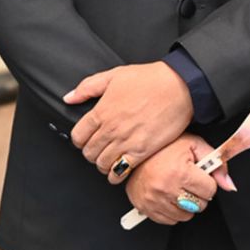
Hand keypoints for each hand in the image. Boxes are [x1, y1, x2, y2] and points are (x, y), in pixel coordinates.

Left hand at [64, 63, 192, 172]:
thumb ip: (88, 87)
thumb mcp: (115, 75)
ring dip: (103, 164)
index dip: (80, 139)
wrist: (179, 87)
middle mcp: (111, 129)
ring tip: (109, 159)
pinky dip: (116, 174)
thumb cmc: (150, 79)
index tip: (86, 139)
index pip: (78, 136)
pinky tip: (119, 169)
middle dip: (91, 152)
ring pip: (102, 164)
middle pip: (88, 153)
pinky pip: (120, 172)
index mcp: (102, 111)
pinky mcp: (142, 152)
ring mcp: (126, 142)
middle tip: (99, 149)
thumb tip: (69, 98)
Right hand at [124, 134, 235, 224]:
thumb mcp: (194, 145)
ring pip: (186, 215)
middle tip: (189, 181)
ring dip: (186, 204)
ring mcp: (155, 200)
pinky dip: (172, 210)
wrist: (135, 152)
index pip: (210, 190)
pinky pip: (170, 220)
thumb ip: (216, 162)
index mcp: (180, 171)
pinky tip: (169, 195)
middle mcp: (166, 188)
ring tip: (179, 188)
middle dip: (199, 194)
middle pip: (200, 205)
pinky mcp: (146, 208)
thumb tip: (229, 184)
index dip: (207, 182)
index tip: (200, 175)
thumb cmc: (164, 147)